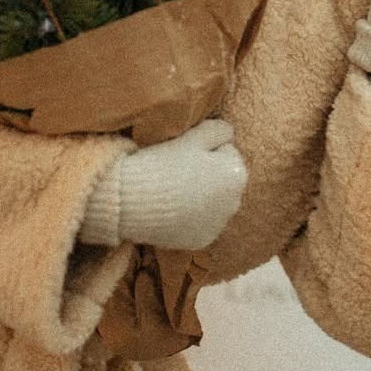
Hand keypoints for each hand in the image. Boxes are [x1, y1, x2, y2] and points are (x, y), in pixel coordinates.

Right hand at [80, 119, 247, 250]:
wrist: (133, 202)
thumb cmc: (164, 163)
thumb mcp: (193, 135)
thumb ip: (218, 129)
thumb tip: (228, 132)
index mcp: (237, 174)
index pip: (225, 151)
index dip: (202, 149)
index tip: (183, 154)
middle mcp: (235, 202)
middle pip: (221, 179)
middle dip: (206, 174)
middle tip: (176, 172)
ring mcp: (218, 225)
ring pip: (211, 201)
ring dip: (199, 195)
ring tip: (172, 191)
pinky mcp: (201, 241)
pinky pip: (200, 222)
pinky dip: (190, 217)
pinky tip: (171, 210)